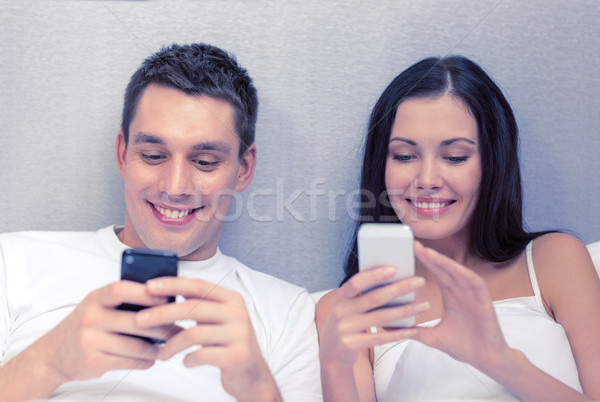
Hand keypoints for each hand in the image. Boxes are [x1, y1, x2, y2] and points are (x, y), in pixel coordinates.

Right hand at [38, 280, 178, 381]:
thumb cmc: (88, 324)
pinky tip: (151, 359)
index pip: (121, 289)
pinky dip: (144, 361)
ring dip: (156, 348)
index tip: (167, 298)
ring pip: (135, 345)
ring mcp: (89, 340)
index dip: (146, 293)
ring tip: (167, 347)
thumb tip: (167, 298)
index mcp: (96, 298)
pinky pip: (128, 362)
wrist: (54, 353)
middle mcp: (90, 317)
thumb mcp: (100, 304)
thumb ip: (125, 300)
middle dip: (162, 327)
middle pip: (136, 321)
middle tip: (178, 330)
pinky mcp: (92, 362)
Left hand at [136, 277, 281, 401]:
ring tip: (161, 353)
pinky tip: (185, 362)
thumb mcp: (218, 320)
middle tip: (139, 320)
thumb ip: (199, 306)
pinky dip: (188, 359)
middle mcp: (238, 313)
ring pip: (193, 333)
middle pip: (192, 307)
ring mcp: (240, 334)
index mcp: (232, 299)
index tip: (148, 286)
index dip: (172, 284)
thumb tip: (162, 295)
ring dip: (171, 344)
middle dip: (161, 313)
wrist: (252, 374)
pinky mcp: (237, 355)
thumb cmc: (227, 344)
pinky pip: (202, 355)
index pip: (198, 286)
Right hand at [318, 266, 426, 368]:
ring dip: (405, 311)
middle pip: (375, 298)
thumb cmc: (347, 322)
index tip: (395, 268)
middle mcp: (341, 310)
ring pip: (381, 318)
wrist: (331, 352)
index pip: (358, 282)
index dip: (375, 275)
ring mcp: (345, 328)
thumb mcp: (348, 305)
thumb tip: (392, 276)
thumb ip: (362, 294)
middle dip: (399, 288)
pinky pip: (380, 338)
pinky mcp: (351, 344)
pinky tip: (413, 330)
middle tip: (420, 281)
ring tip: (424, 306)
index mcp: (342, 296)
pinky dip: (398, 334)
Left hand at [412, 241, 511, 370]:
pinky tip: (454, 269)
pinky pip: (475, 284)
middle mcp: (462, 292)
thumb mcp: (433, 338)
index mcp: (451, 297)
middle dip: (431, 256)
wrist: (487, 360)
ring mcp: (473, 296)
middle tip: (414, 245)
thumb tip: (390, 330)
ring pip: (458, 273)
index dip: (426, 261)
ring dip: (444, 262)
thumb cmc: (464, 347)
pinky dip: (465, 275)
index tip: (410, 251)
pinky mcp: (484, 302)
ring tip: (428, 253)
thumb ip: (415, 331)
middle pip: (445, 269)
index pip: (437, 274)